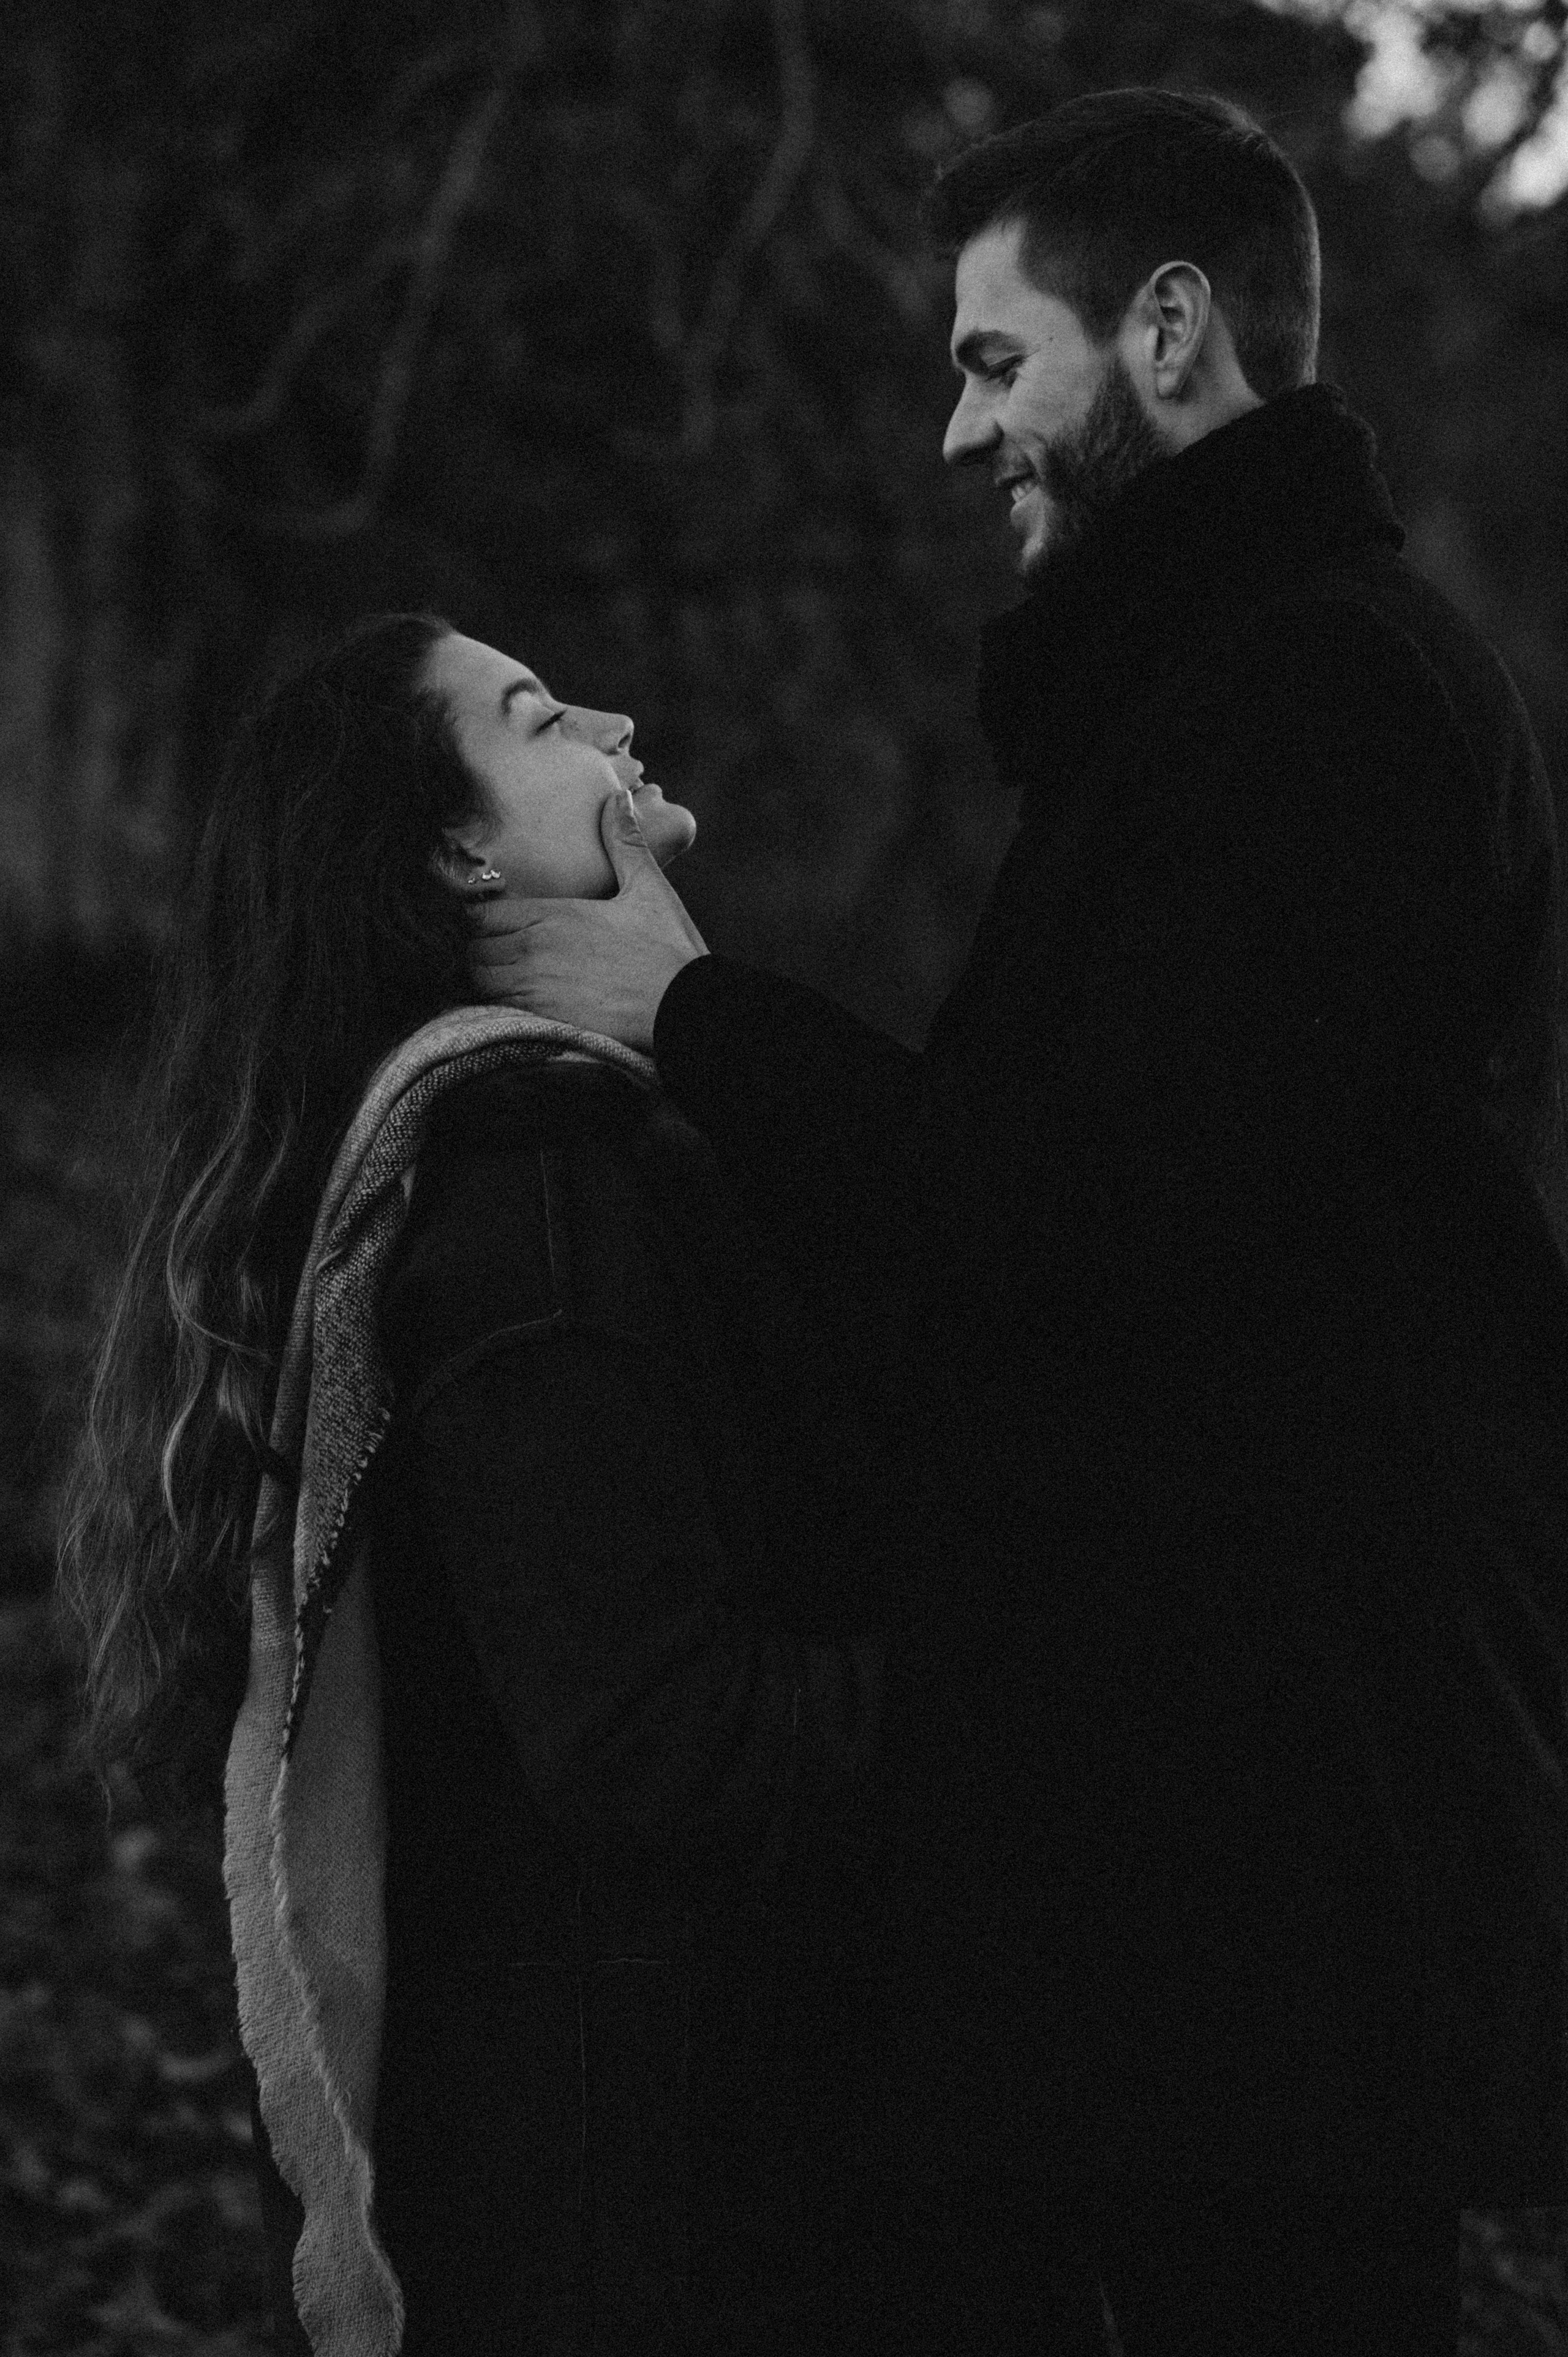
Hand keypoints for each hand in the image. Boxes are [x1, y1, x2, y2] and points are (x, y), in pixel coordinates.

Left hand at [465, 786, 707, 1052]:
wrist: (686, 1008)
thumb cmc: (668, 949)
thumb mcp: (649, 888)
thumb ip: (624, 842)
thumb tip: (617, 798)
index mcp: (553, 912)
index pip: (480, 912)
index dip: (473, 916)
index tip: (481, 919)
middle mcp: (534, 947)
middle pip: (470, 946)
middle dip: (472, 946)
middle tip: (482, 949)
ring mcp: (534, 986)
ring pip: (476, 978)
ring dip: (479, 975)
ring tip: (493, 974)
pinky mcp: (542, 1019)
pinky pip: (494, 1008)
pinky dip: (491, 1003)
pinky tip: (507, 1000)